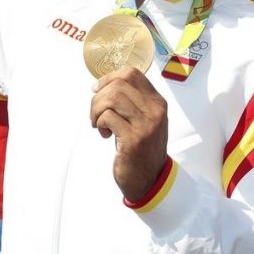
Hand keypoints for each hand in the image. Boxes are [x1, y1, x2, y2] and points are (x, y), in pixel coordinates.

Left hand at [89, 66, 168, 202]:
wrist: (150, 179)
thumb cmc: (142, 149)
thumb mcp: (145, 120)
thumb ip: (132, 102)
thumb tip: (104, 84)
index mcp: (157, 102)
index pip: (132, 74)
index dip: (110, 78)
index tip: (98, 90)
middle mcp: (154, 111)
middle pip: (119, 84)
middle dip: (98, 97)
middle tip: (96, 114)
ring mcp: (145, 125)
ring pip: (112, 98)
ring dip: (96, 110)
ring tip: (98, 123)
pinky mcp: (133, 139)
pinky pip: (108, 118)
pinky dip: (100, 123)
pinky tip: (104, 134)